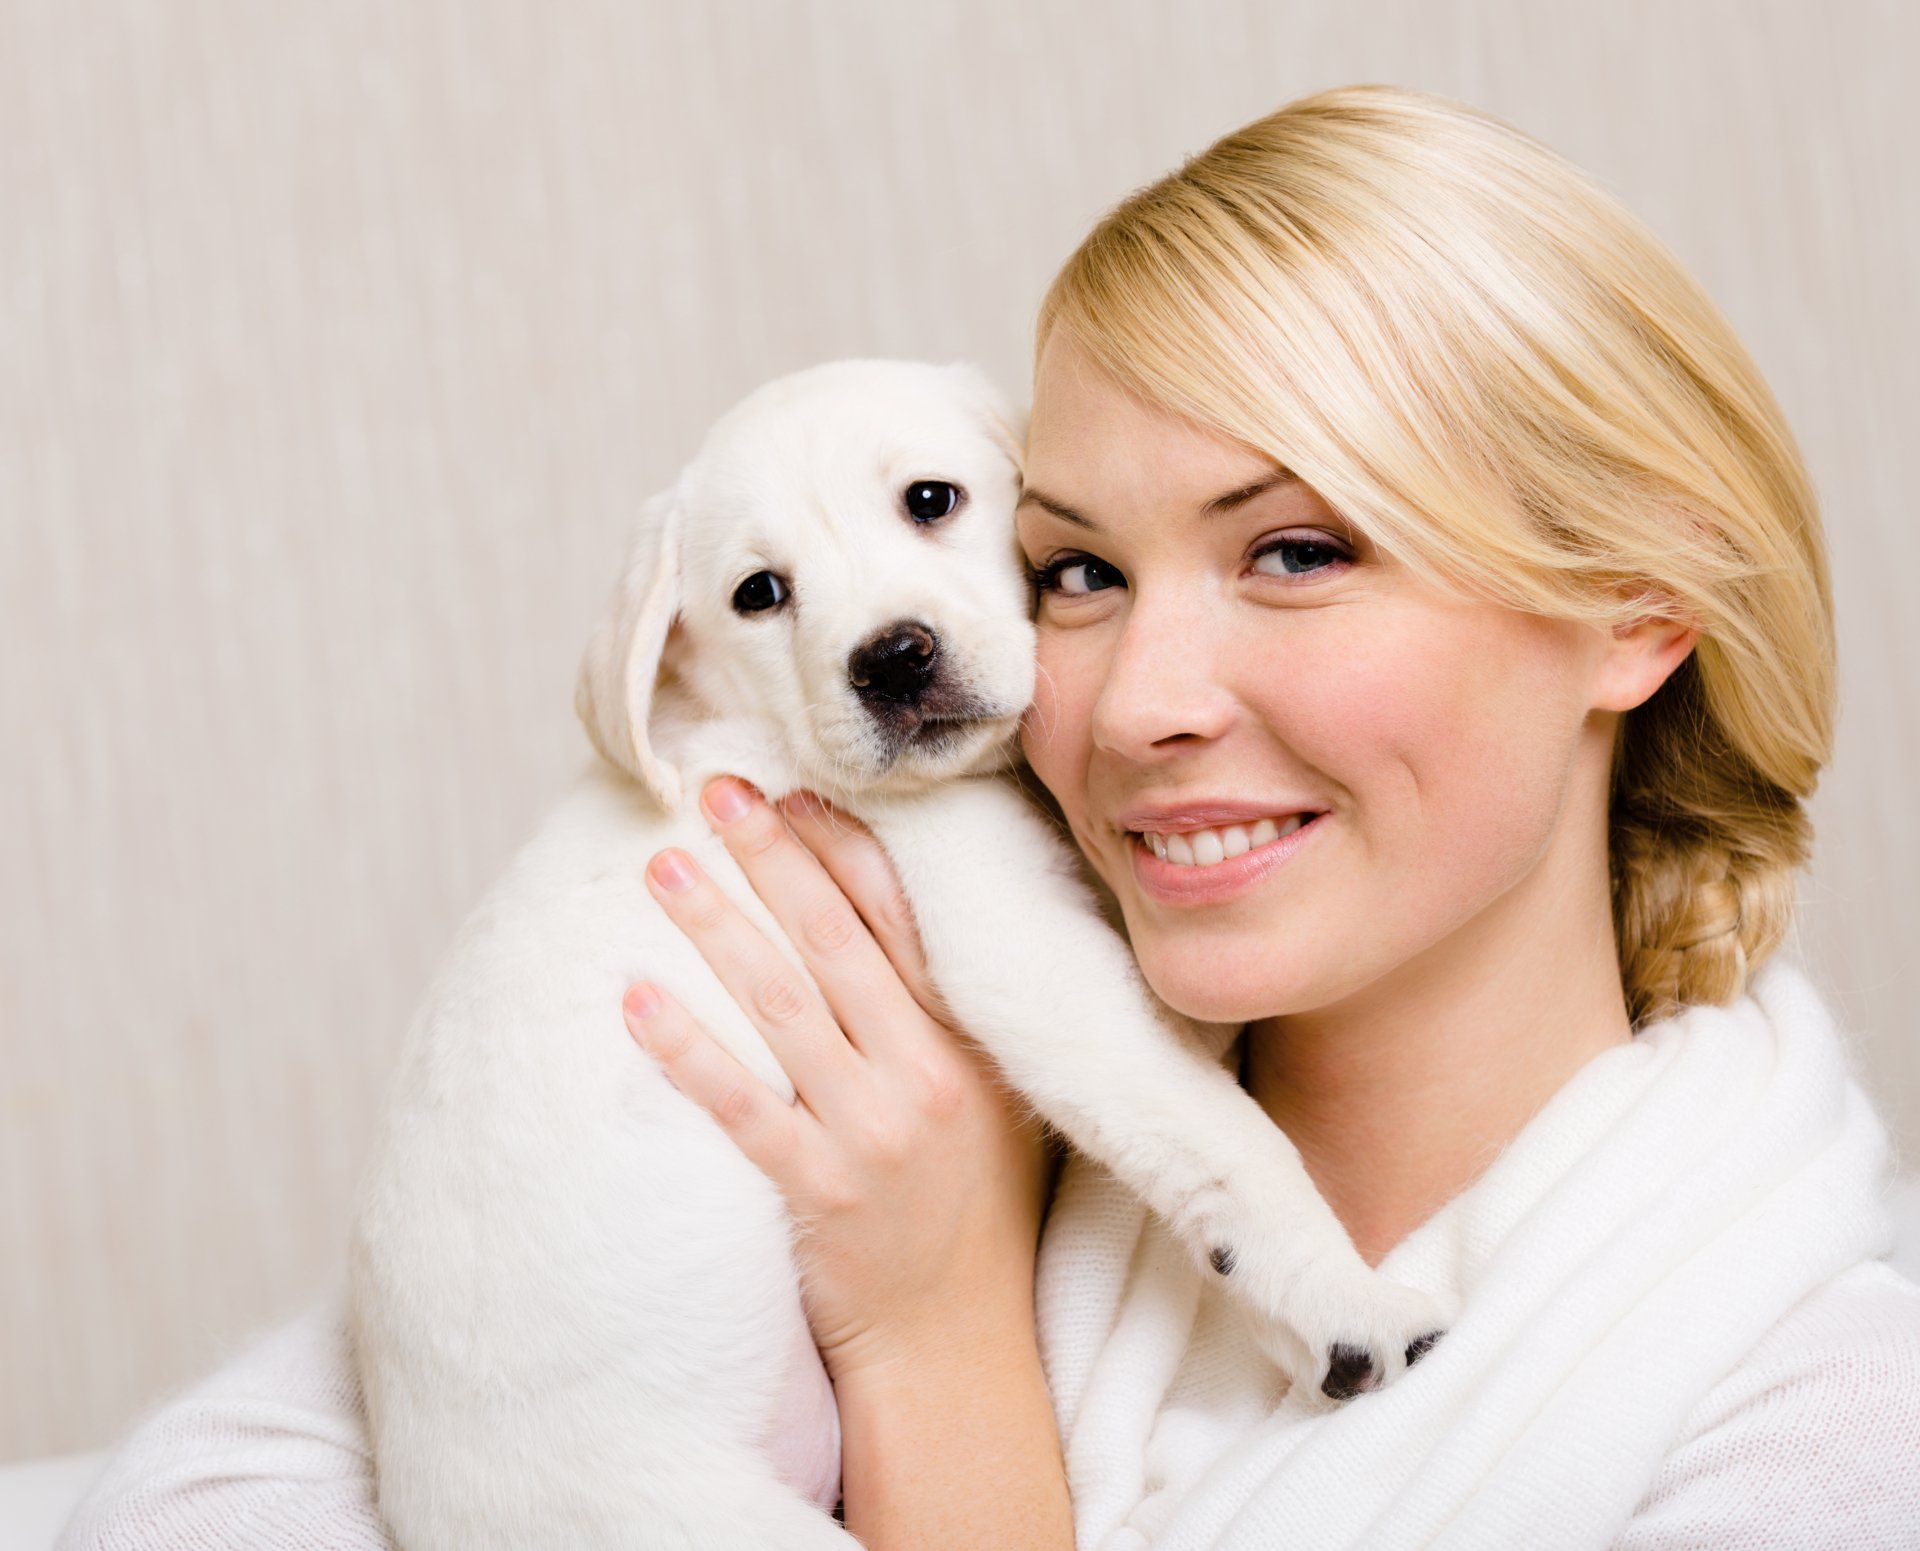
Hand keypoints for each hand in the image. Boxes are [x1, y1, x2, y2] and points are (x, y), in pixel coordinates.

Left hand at [623, 775, 1052, 1384]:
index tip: (789, 788)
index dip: (840, 845)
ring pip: (782, 1005)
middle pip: (836, 939)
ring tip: (662, 866)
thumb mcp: (986, 1095)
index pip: (900, 914)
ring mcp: (874, 1132)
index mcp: (968, 1036)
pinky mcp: (820, 1191)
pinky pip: (742, 1108)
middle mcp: (926, 1071)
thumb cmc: (967, 1204)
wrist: (958, 1337)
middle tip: (715, 790)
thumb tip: (876, 916)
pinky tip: (636, 1001)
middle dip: (772, 856)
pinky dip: (687, 1051)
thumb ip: (941, 1013)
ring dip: (718, 926)